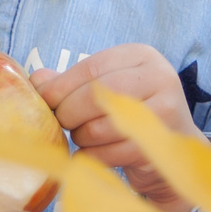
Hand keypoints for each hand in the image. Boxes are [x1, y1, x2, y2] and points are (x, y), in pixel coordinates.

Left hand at [33, 44, 196, 211]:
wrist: (174, 149)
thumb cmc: (133, 112)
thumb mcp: (107, 88)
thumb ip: (72, 82)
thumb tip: (36, 80)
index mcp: (142, 56)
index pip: (92, 67)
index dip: (62, 86)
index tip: (44, 101)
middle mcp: (159, 76)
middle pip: (95, 94)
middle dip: (69, 113)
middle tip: (63, 124)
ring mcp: (164, 110)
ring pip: (101, 126)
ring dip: (82, 137)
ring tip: (83, 137)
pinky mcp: (160, 143)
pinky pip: (110, 152)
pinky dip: (94, 155)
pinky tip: (94, 153)